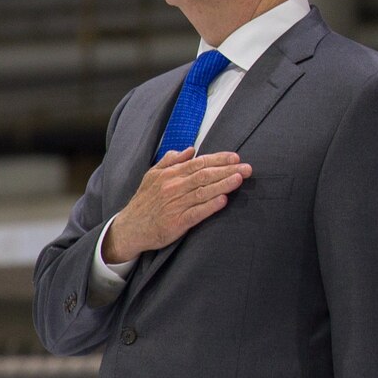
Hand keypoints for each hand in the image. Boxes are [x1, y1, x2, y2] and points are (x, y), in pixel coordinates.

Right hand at [101, 148, 251, 261]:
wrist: (129, 228)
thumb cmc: (145, 201)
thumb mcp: (152, 176)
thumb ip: (170, 161)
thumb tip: (190, 149)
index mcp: (169, 174)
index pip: (199, 163)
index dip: (218, 160)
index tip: (236, 158)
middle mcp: (173, 187)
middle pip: (204, 175)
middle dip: (227, 170)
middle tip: (247, 168)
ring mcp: (175, 205)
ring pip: (202, 192)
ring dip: (223, 185)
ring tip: (239, 180)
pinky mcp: (176, 222)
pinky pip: (196, 213)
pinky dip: (210, 206)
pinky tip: (223, 201)